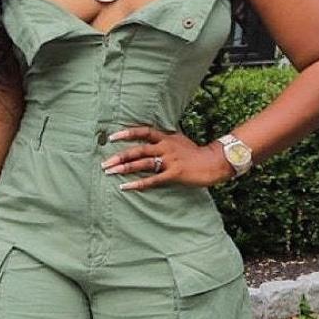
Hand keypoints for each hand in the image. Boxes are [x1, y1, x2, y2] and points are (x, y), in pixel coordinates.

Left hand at [100, 126, 233, 189]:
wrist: (213, 162)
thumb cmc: (195, 153)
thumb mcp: (179, 140)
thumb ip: (164, 139)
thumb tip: (150, 139)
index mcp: (166, 137)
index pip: (143, 131)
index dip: (127, 133)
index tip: (112, 136)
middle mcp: (166, 146)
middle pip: (138, 149)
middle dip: (120, 156)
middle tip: (104, 163)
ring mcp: (170, 160)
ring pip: (143, 163)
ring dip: (125, 168)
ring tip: (110, 173)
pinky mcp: (174, 174)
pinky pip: (152, 180)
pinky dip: (138, 184)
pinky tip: (126, 187)